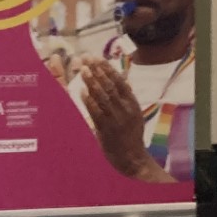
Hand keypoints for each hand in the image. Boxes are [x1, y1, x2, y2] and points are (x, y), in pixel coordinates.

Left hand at [78, 59, 169, 181]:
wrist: (133, 158)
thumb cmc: (132, 135)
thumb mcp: (134, 113)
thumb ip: (127, 96)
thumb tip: (123, 77)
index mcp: (132, 104)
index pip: (119, 81)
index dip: (108, 68)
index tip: (97, 58)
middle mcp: (125, 110)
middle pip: (110, 86)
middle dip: (97, 71)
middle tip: (87, 58)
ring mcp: (116, 120)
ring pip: (103, 97)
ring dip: (92, 82)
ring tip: (83, 70)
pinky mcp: (106, 130)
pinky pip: (96, 112)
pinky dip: (89, 101)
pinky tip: (82, 91)